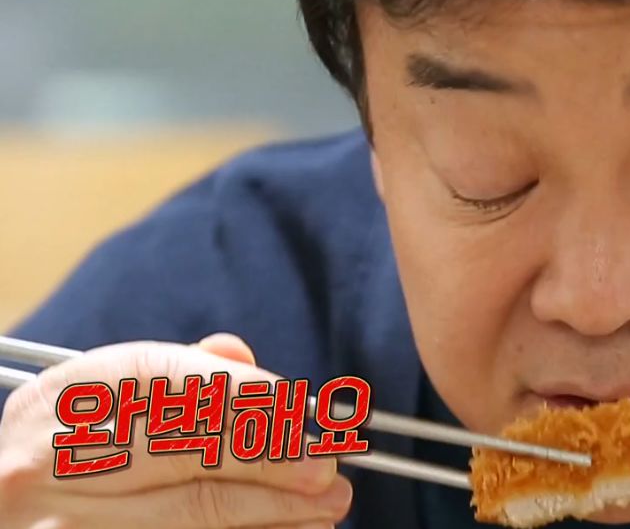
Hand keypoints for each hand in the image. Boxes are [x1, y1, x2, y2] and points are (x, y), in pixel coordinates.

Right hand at [0, 333, 351, 527]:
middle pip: (190, 452)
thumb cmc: (67, 445)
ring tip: (325, 506)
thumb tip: (246, 362)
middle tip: (329, 467)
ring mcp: (63, 522)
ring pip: (192, 512)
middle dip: (274, 459)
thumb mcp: (98, 396)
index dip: (250, 397)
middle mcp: (55, 458)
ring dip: (273, 510)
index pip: (175, 383)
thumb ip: (175, 373)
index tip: (302, 412)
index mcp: (68, 396)